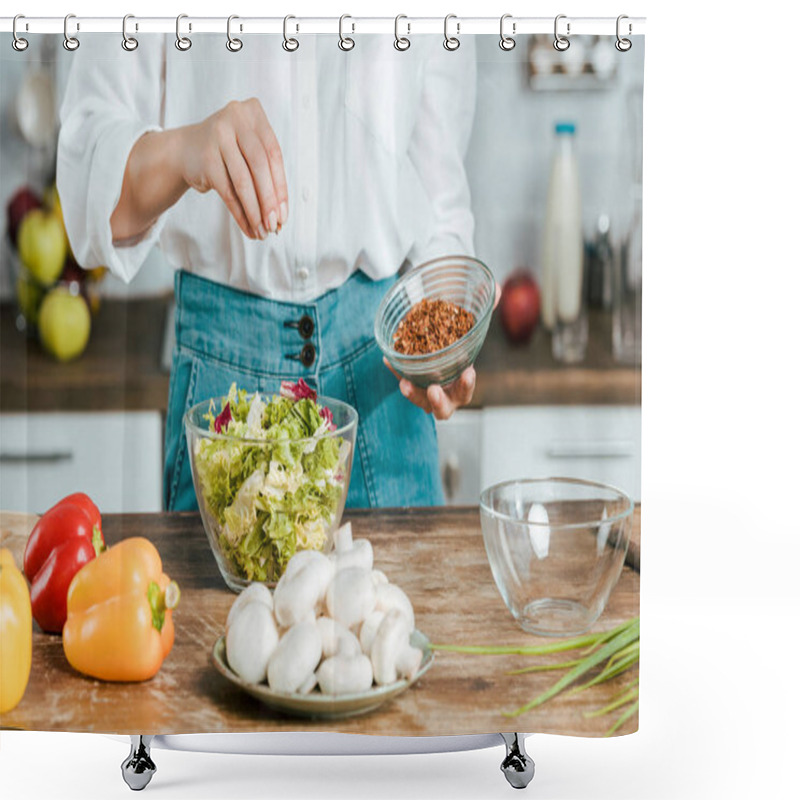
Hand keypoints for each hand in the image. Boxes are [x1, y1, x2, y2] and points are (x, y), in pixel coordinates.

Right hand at [179, 98, 287, 238]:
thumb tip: (280, 214)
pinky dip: (240, 213)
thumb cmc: (228, 153)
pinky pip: (227, 191)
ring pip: (243, 181)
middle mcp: (235, 118)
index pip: (274, 154)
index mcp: (253, 113)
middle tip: (274, 225)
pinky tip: (248, 227)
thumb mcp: (250, 152)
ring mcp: (218, 136)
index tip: (284, 214)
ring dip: (255, 211)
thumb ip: (267, 174)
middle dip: (269, 200)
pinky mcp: (205, 157)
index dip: (281, 187)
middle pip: (260, 166)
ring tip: (262, 231)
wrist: (185, 150)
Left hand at [383, 281, 501, 420]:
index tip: (469, 372)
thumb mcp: (469, 322)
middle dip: (438, 401)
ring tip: (405, 384)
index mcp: (462, 384)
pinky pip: (403, 378)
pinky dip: (397, 371)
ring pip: (419, 400)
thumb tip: (495, 288)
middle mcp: (445, 393)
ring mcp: (425, 391)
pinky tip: (389, 358)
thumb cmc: (458, 338)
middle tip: (434, 389)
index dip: (467, 384)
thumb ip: (484, 307)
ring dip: (413, 394)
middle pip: (443, 407)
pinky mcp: (410, 382)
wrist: (439, 342)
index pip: (466, 390)